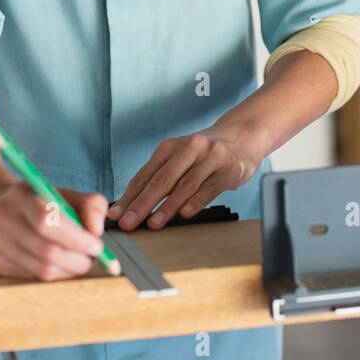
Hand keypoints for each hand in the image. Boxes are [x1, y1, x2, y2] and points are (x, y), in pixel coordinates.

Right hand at [0, 181, 108, 280]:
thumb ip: (91, 204)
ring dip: (69, 269)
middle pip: (47, 252)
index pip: (47, 221)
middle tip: (92, 258)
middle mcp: (2, 219)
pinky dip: (54, 274)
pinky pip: (33, 277)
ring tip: (79, 260)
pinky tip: (59, 264)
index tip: (96, 245)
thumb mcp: (64, 193)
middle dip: (78, 259)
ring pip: (42, 270)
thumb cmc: (38, 202)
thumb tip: (96, 230)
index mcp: (20, 196)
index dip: (76, 238)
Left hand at [109, 123, 265, 230]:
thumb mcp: (180, 159)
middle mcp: (189, 148)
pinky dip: (196, 202)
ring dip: (168, 206)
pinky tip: (185, 214)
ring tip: (153, 224)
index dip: (129, 197)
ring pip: (185, 185)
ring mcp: (210, 157)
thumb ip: (160, 179)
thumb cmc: (205, 154)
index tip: (116, 216)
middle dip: (142, 203)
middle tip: (128, 222)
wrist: (243, 136)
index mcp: (170, 147)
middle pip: (162, 179)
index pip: (145, 175)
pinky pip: (209, 188)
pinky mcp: (228, 168)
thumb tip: (131, 207)